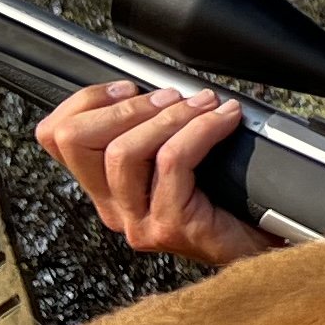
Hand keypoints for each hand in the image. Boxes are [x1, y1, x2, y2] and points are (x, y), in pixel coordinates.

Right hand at [35, 80, 280, 267]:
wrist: (267, 240)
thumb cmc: (231, 198)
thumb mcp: (178, 156)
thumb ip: (154, 129)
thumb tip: (158, 84)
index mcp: (107, 188)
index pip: (56, 137)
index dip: (86, 101)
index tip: (128, 86)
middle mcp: (114, 208)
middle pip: (77, 141)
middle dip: (126, 106)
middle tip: (172, 96)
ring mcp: (138, 222)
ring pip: (124, 152)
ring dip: (170, 116)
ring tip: (206, 105)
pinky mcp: (169, 226)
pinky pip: (172, 161)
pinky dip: (201, 130)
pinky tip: (224, 120)